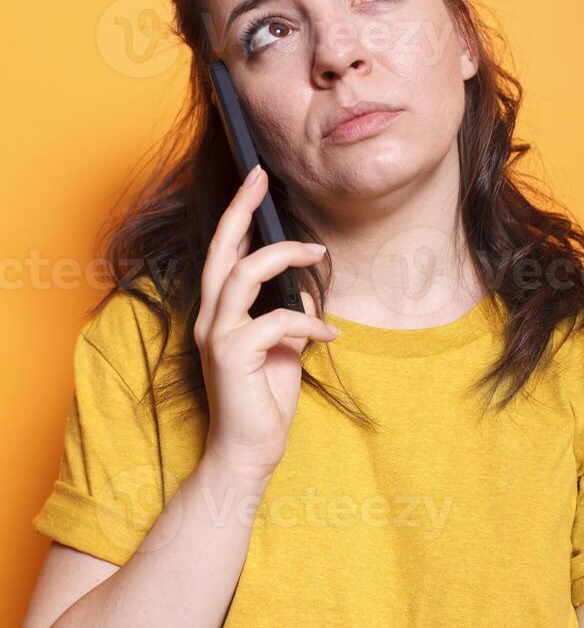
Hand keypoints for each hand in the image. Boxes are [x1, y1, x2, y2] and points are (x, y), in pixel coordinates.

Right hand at [193, 165, 337, 478]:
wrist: (249, 451)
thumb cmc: (264, 401)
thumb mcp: (284, 349)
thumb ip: (289, 317)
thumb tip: (306, 292)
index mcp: (220, 314)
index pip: (223, 255)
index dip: (237, 216)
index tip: (254, 181)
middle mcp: (210, 319)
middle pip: (221, 250)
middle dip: (240, 209)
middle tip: (260, 177)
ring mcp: (217, 335)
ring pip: (243, 274)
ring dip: (283, 257)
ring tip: (317, 252)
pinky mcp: (231, 355)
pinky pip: (276, 321)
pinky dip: (308, 323)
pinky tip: (329, 335)